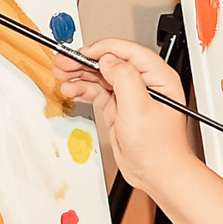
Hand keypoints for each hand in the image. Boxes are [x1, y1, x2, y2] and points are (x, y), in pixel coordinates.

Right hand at [57, 39, 204, 195]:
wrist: (156, 174)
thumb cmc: (160, 148)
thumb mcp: (140, 109)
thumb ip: (124, 79)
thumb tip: (109, 60)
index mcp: (158, 77)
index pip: (128, 52)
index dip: (104, 49)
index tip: (84, 52)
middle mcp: (144, 83)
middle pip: (110, 62)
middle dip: (85, 61)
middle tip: (64, 62)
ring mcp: (129, 95)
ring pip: (101, 76)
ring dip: (80, 75)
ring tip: (62, 75)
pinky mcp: (118, 108)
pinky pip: (97, 92)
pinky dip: (83, 89)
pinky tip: (71, 89)